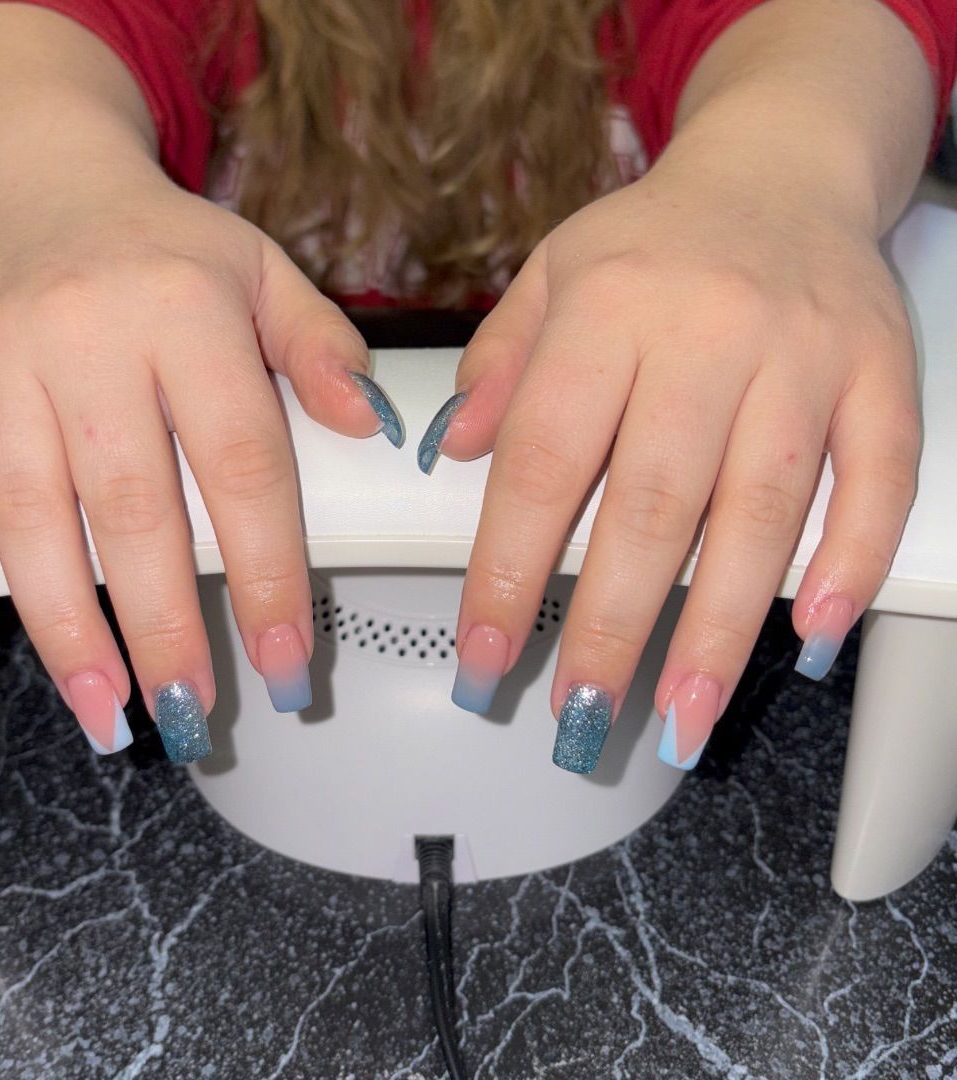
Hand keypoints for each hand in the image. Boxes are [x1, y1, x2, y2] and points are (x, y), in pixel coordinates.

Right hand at [0, 176, 399, 759]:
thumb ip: (321, 349)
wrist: (47, 182)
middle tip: (186, 713)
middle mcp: (89, 335)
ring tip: (102, 704)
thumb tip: (371, 428)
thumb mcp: (264, 274)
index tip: (284, 664)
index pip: (241, 466)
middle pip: (133, 509)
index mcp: (187, 314)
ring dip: (62, 621)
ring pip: (28, 509)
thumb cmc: (166, 248)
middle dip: (163, 627)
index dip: (267, 575)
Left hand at [423, 170, 917, 770]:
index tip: (484, 654)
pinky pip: (877, 474)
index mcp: (606, 308)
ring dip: (722, 630)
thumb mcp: (550, 274)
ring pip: (763, 511)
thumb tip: (455, 454)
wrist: (780, 167)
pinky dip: (851, 559)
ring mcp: (803, 354)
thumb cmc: (653, 241)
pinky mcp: (877, 372)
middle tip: (581, 715)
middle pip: (653, 505)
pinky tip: (812, 633)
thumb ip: (499, 363)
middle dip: (614, 627)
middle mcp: (706, 332)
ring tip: (680, 716)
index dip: (509, 571)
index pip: (543, 463)